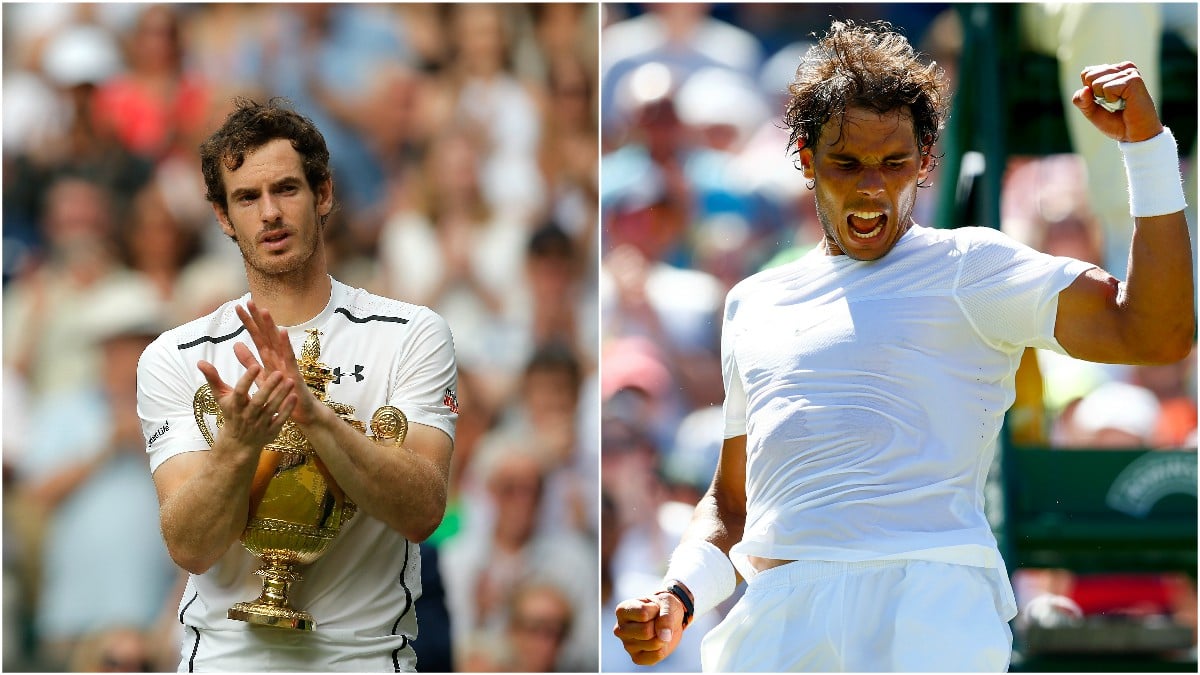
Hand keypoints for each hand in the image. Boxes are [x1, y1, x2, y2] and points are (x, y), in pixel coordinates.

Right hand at [196, 357, 295, 457]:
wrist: (238, 444)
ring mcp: (259, 425)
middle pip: (258, 402)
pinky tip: (295, 396)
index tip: (255, 365)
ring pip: (271, 410)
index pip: (240, 392)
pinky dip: (287, 410)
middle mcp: (247, 416)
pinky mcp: (271, 432)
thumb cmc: (231, 413)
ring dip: (281, 396)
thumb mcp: (221, 397)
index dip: (246, 380)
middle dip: (268, 388)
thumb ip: (213, 379)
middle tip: (279, 372)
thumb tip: (200, 361)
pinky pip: (280, 421)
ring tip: (291, 380)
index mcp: (235, 406)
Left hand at [234, 301, 319, 424]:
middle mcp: (278, 356)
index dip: (248, 322)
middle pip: (266, 334)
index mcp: (268, 357)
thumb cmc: (281, 393)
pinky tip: (283, 332)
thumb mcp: (259, 376)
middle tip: (248, 301)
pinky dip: (286, 344)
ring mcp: (287, 363)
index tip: (238, 307)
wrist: (299, 412)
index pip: (256, 336)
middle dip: (257, 318)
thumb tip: (236, 344)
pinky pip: (289, 357)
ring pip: (277, 342)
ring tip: (264, 311)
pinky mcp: (294, 373)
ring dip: (271, 326)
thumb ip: (249, 361)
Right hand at [613, 590, 685, 665]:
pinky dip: (664, 647)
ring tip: (657, 630)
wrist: (669, 618)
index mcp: (621, 611)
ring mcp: (627, 646)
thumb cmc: (663, 606)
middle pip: (646, 632)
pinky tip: (657, 640)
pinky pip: (657, 655)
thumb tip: (664, 637)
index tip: (654, 608)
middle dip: (659, 625)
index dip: (655, 610)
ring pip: (653, 643)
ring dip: (662, 636)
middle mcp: (620, 629)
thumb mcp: (667, 602)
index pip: (643, 614)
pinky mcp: (636, 658)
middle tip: (657, 621)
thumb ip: (666, 616)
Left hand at [1072, 61, 1163, 142]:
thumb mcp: (1091, 111)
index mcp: (1113, 71)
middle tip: (1113, 104)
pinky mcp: (1133, 79)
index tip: (1104, 100)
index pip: (1086, 73)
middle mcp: (1122, 68)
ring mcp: (1129, 72)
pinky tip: (1125, 103)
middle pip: (1088, 76)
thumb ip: (1081, 100)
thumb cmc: (1116, 122)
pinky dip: (1111, 100)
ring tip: (1121, 104)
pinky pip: (1107, 88)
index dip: (1089, 92)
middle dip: (1095, 95)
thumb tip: (1084, 89)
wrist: (1136, 135)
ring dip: (1105, 99)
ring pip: (1096, 82)